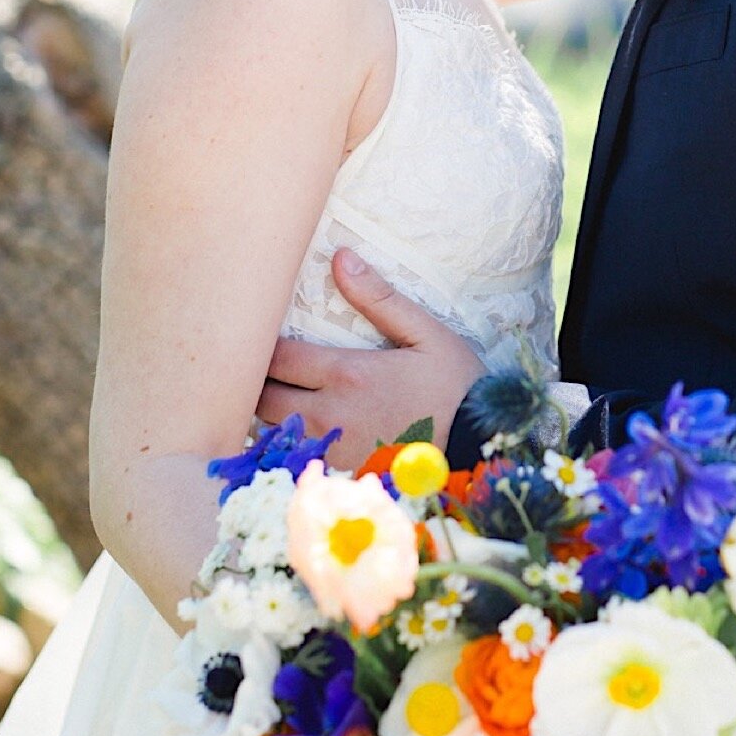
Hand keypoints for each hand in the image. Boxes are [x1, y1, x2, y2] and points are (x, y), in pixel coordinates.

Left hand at [255, 249, 483, 458]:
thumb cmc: (455, 387)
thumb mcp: (426, 335)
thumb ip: (379, 299)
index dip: (261, 345)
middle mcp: (329, 415)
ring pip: (271, 432)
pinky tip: (293, 433)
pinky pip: (292, 462)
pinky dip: (284, 446)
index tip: (260, 334)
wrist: (479, 449)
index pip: (277, 358)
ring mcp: (331, 451)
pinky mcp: (338, 477)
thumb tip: (340, 257)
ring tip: (273, 395)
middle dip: (256, 380)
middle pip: (262, 398)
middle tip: (260, 366)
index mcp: (346, 375)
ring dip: (266, 413)